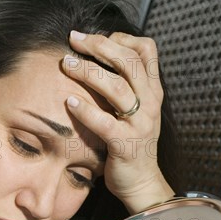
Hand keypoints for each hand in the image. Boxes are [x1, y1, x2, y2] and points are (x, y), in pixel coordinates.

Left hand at [63, 31, 174, 213]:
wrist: (140, 182)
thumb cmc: (131, 143)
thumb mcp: (137, 111)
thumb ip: (126, 87)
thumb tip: (97, 60)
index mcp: (153, 91)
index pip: (146, 50)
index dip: (122, 37)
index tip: (96, 38)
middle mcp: (150, 104)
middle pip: (128, 62)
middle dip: (99, 46)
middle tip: (74, 39)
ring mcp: (140, 124)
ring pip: (116, 88)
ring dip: (88, 72)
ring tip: (67, 64)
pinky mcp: (125, 145)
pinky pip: (105, 122)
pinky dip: (85, 110)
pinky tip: (68, 102)